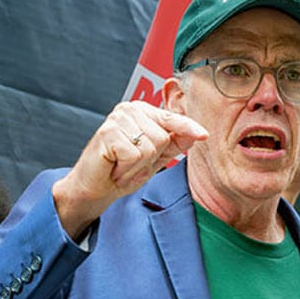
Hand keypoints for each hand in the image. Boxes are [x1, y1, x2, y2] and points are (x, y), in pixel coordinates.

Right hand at [53, 101, 207, 238]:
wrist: (94, 188)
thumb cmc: (123, 171)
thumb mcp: (155, 159)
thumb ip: (174, 145)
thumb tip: (196, 135)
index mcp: (143, 112)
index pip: (172, 118)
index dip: (188, 128)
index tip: (204, 135)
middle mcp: (130, 109)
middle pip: (164, 137)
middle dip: (151, 158)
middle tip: (132, 164)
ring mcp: (118, 119)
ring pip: (151, 146)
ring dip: (138, 165)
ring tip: (123, 166)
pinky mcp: (108, 132)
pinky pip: (135, 154)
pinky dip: (128, 168)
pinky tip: (115, 167)